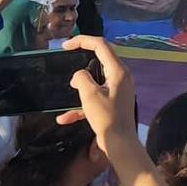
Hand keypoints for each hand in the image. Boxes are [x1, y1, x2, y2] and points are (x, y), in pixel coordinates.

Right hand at [57, 35, 135, 152]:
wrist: (120, 144)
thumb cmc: (106, 118)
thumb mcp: (89, 95)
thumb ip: (82, 78)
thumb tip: (79, 76)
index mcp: (118, 71)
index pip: (101, 45)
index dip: (82, 41)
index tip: (65, 46)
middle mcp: (121, 77)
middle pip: (100, 60)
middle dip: (81, 60)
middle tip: (67, 59)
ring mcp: (118, 90)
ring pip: (96, 81)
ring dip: (81, 85)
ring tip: (69, 89)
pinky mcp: (114, 103)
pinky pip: (96, 98)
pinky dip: (82, 105)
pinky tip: (65, 118)